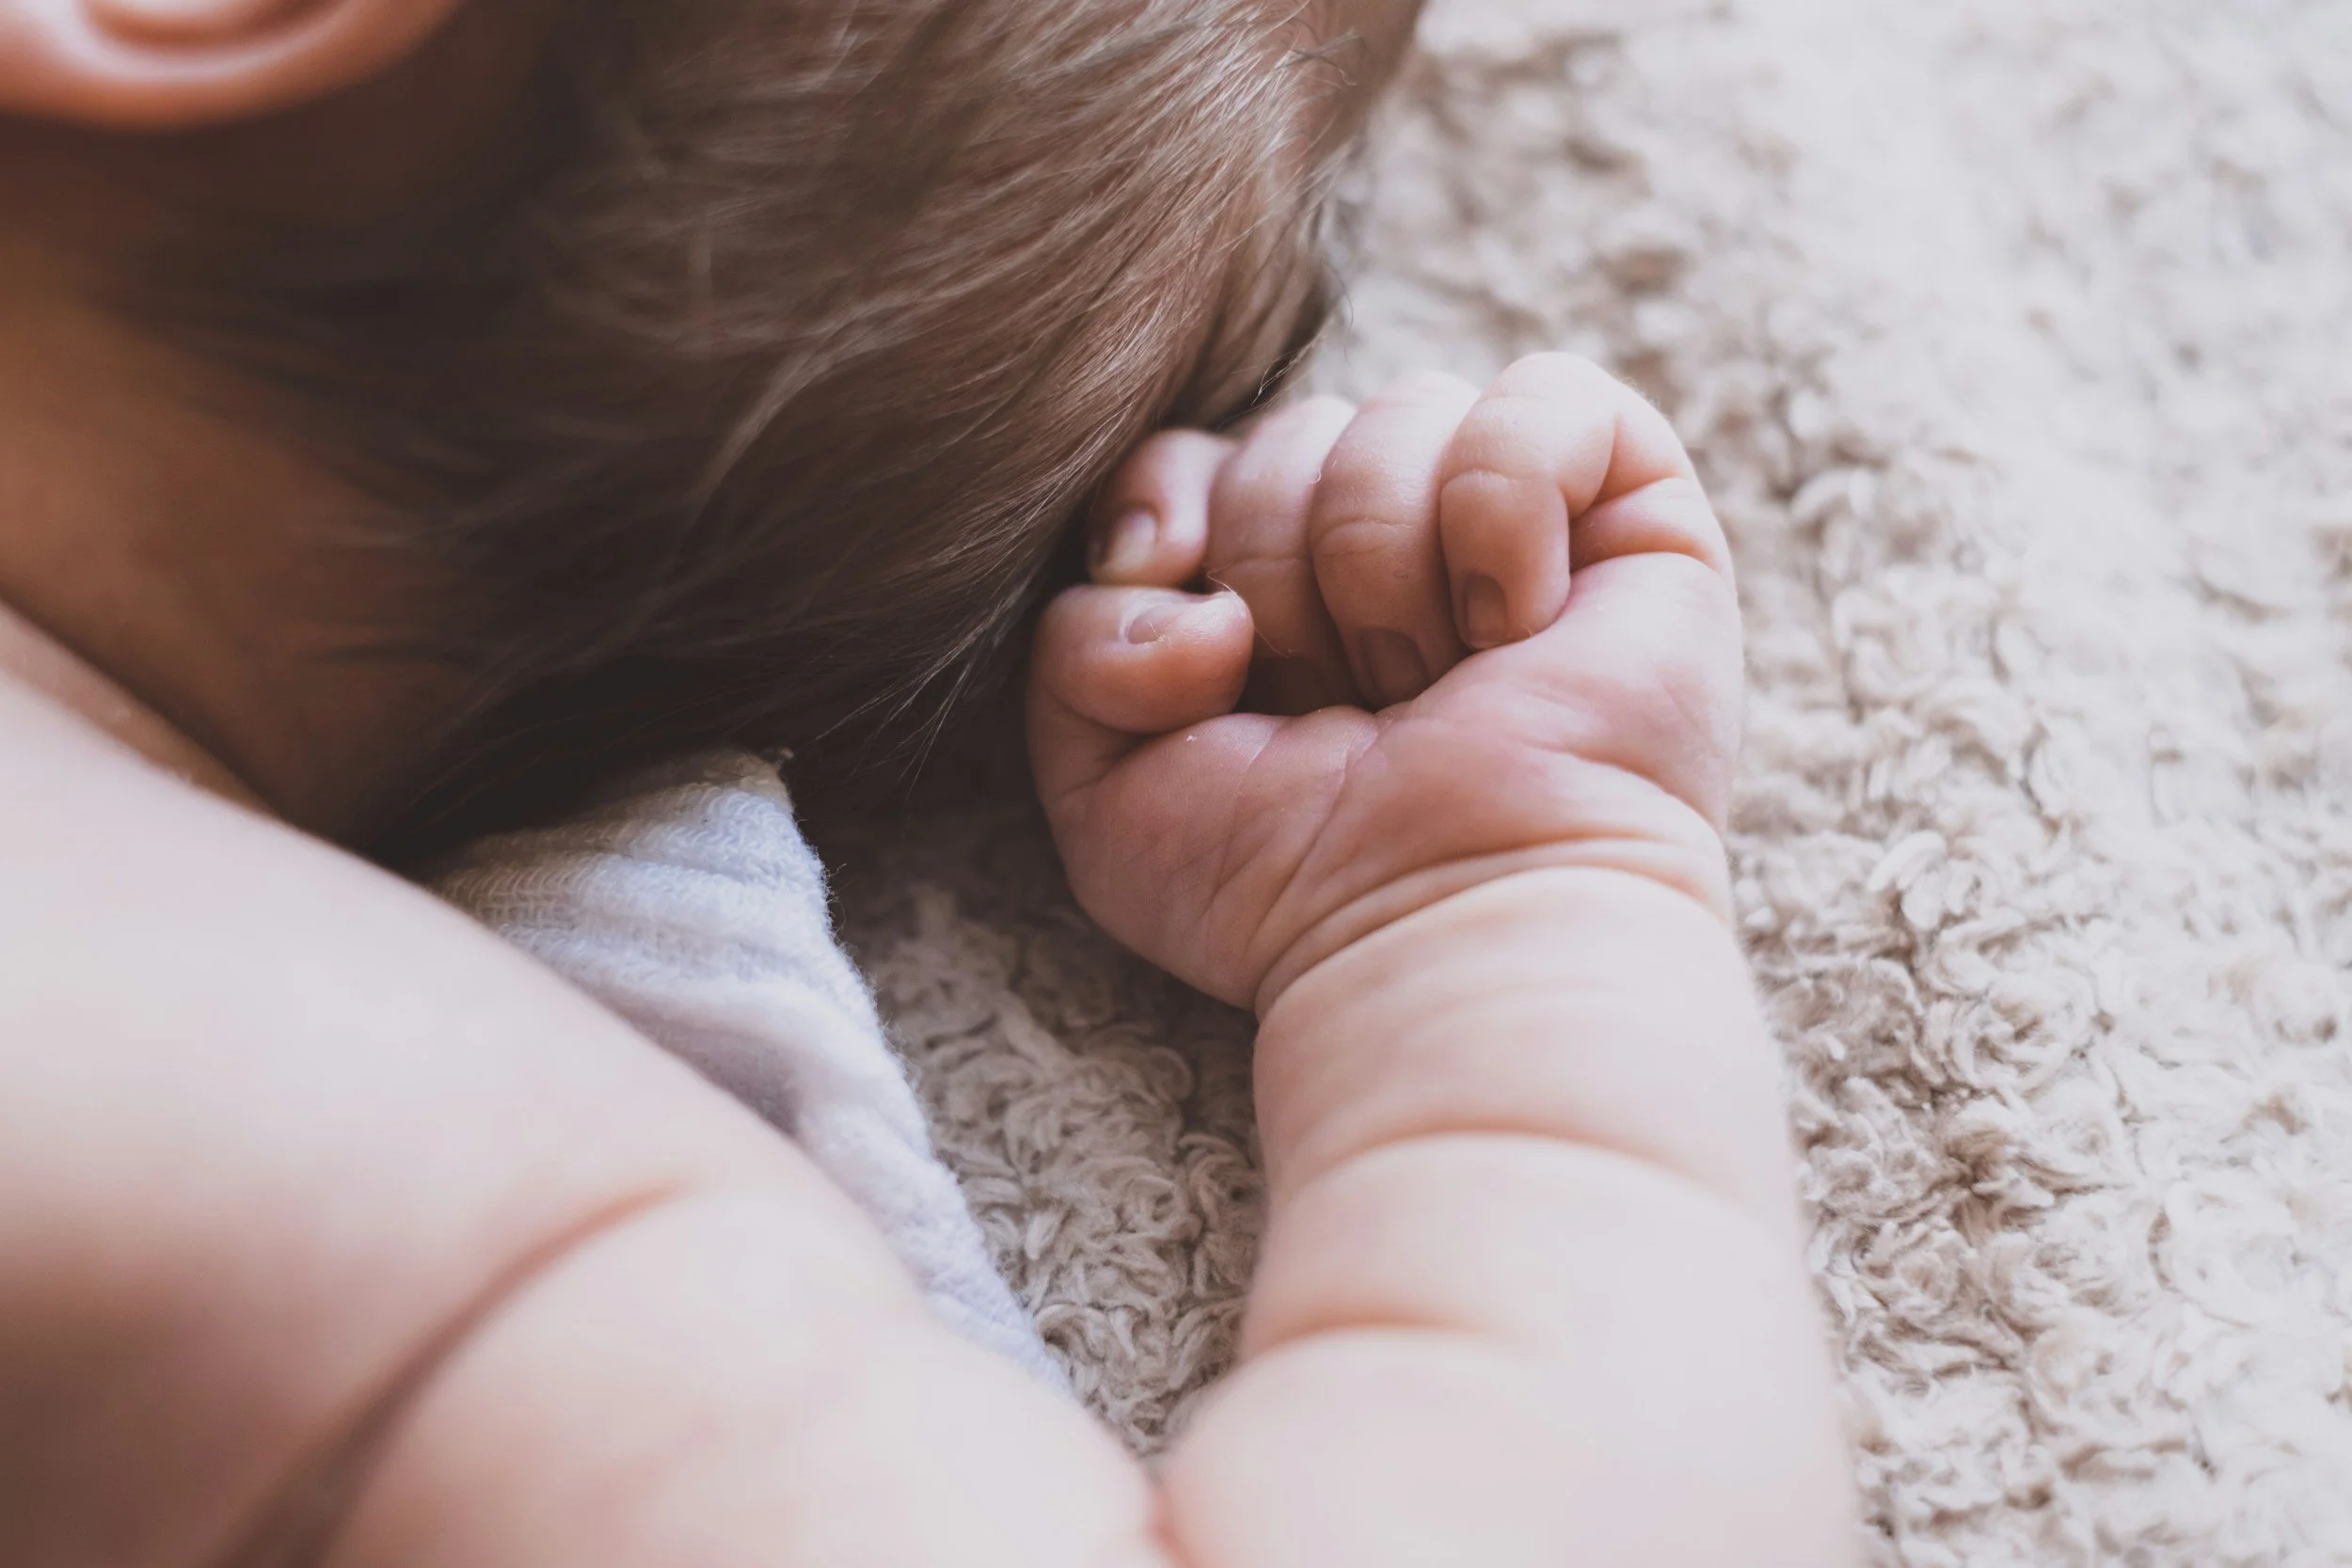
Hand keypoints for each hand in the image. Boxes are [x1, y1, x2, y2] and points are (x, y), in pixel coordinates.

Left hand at [1029, 353, 1742, 1011]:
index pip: (1186, 455)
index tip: (1205, 652)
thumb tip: (1174, 564)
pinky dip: (1505, 507)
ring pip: (1400, 410)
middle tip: (1350, 711)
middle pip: (1287, 431)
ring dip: (1390, 574)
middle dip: (1287, 582)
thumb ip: (1078, 641)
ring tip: (1434, 688)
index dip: (1169, 519)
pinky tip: (1518, 626)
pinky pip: (1543, 394)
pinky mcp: (1633, 505)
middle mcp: (1387, 538)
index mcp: (1269, 586)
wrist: (1446, 932)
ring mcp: (1511, 517)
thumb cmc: (1290, 884)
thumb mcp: (1109, 782)